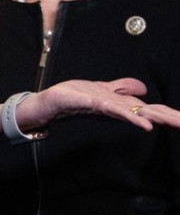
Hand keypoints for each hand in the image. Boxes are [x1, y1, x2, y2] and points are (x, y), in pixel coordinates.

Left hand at [20, 78, 179, 131]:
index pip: (153, 110)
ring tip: (178, 123)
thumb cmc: (74, 97)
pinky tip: (145, 125)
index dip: (172, 115)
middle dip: (172, 119)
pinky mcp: (92, 104)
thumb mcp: (103, 89)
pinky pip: (115, 111)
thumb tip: (143, 88)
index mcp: (123, 105)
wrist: (48, 103)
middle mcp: (117, 109)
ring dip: (158, 118)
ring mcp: (106, 108)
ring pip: (137, 113)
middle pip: (150, 113)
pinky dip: (131, 118)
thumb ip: (122, 88)